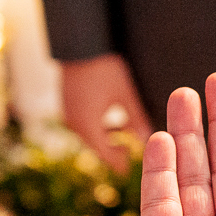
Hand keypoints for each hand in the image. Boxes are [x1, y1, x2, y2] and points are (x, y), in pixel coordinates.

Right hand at [61, 54, 152, 173]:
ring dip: (107, 137)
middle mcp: (73, 122)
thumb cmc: (105, 68)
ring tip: (126, 134)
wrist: (79, 43)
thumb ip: (136, 119)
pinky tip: (114, 119)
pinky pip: (85, 122)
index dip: (117, 163)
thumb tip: (146, 139)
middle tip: (129, 154)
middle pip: (95, 145)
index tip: (128, 172)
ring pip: (90, 134)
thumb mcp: (125, 95)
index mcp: (86, 125)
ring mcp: (68, 112)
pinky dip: (99, 126)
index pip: (103, 154)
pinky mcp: (68, 103)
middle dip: (112, 150)